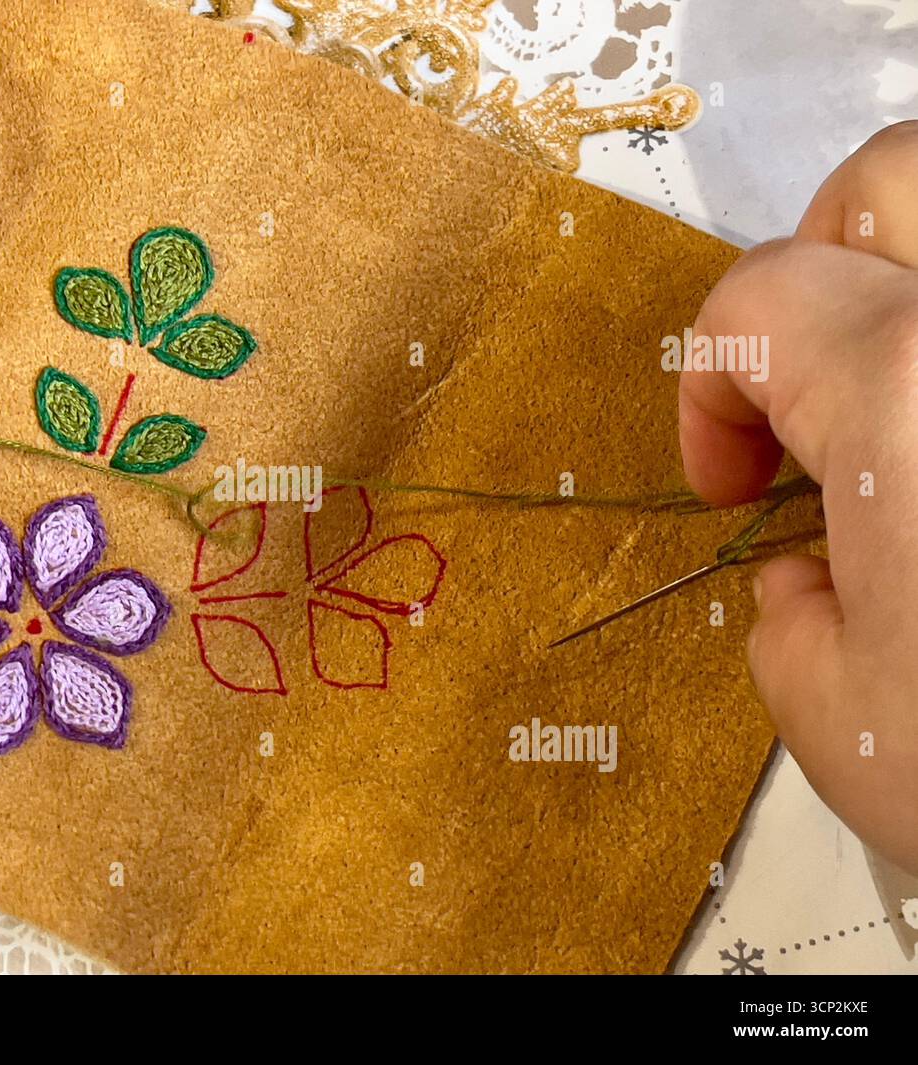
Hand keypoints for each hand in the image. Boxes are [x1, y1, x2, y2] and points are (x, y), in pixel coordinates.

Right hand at [679, 122, 917, 872]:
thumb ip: (785, 615)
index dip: (714, 387)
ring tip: (904, 391)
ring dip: (914, 284)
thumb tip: (806, 573)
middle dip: (820, 267)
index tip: (732, 474)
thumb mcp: (846, 720)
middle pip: (890, 184)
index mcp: (907, 397)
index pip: (759, 301)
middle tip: (812, 375)